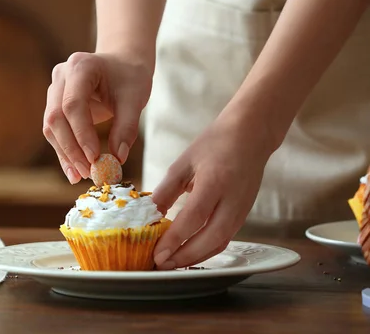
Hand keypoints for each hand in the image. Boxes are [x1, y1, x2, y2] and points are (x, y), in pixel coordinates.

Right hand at [43, 52, 152, 182]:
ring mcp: (54, 90)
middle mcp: (61, 76)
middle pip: (56, 117)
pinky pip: (55, 131)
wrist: (122, 64)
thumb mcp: (135, 99)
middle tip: (88, 171)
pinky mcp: (54, 105)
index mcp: (80, 66)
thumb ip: (126, 127)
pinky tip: (74, 171)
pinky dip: (64, 152)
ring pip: (51, 127)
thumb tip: (117, 158)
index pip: (73, 104)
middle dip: (71, 148)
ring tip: (82, 175)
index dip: (81, 133)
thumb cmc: (130, 78)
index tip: (95, 158)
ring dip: (65, 153)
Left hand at [152, 113, 276, 268]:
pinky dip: (207, 250)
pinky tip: (189, 253)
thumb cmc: (215, 143)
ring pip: (220, 243)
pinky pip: (225, 238)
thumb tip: (150, 213)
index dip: (175, 239)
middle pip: (210, 238)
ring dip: (195, 258)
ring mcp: (241, 209)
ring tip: (172, 264)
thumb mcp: (184, 162)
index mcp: (215, 181)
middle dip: (185, 256)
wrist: (251, 135)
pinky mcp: (244, 214)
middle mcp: (232, 199)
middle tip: (161, 265)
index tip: (157, 253)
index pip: (194, 217)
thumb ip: (167, 189)